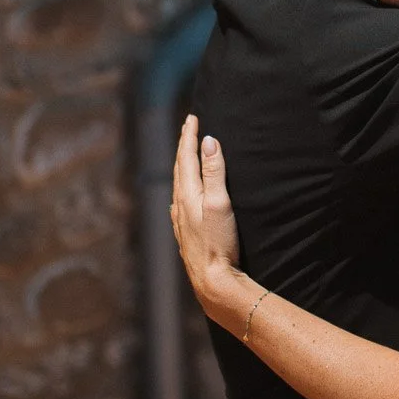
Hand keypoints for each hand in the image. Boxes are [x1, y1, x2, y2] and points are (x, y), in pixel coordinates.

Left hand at [170, 115, 248, 328]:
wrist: (212, 281)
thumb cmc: (219, 242)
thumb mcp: (220, 203)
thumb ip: (214, 172)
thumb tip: (208, 141)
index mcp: (187, 194)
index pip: (186, 156)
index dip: (189, 135)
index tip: (192, 117)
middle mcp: (179, 205)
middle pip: (179, 168)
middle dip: (184, 146)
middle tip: (188, 128)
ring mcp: (180, 220)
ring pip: (178, 184)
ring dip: (182, 165)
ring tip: (186, 153)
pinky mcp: (185, 233)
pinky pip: (179, 200)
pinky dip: (182, 185)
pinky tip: (183, 194)